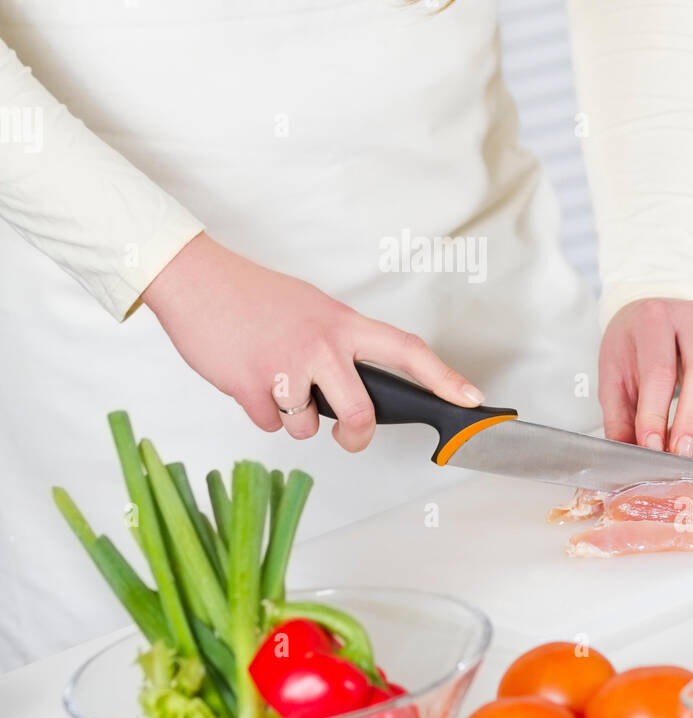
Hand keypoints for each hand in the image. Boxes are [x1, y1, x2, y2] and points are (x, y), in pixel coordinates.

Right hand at [142, 233, 483, 451]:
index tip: (470, 399)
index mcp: (342, 324)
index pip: (406, 351)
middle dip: (355, 437)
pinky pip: (269, 425)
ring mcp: (286, 368)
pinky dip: (259, 411)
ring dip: (290, 415)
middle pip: (360, 415)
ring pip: (305, 426)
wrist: (196, 280)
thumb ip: (338, 344)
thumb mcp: (311, 309)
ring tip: (271, 377)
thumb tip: (356, 386)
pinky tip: (247, 379)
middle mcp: (321, 345)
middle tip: (348, 436)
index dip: (444, 378)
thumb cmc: (253, 296)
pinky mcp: (250, 387)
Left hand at [598, 298, 692, 463]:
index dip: (656, 412)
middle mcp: (690, 317)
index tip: (652, 446)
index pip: (659, 370)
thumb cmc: (629, 345)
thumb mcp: (613, 376)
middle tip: (682, 455)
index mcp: (652, 318)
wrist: (647, 313)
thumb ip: (619, 417)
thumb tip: (627, 458)